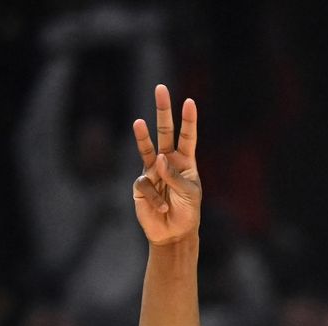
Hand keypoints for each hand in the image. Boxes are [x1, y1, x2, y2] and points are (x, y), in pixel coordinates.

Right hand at [131, 84, 200, 244]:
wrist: (174, 233)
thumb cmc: (187, 212)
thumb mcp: (189, 193)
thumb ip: (175, 175)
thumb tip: (159, 159)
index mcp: (185, 161)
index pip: (187, 136)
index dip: (188, 120)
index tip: (189, 102)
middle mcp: (168, 161)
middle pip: (165, 132)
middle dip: (162, 111)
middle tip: (160, 89)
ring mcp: (153, 171)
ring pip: (147, 149)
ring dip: (142, 137)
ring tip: (139, 123)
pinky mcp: (141, 185)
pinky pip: (146, 185)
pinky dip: (155, 197)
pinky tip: (161, 207)